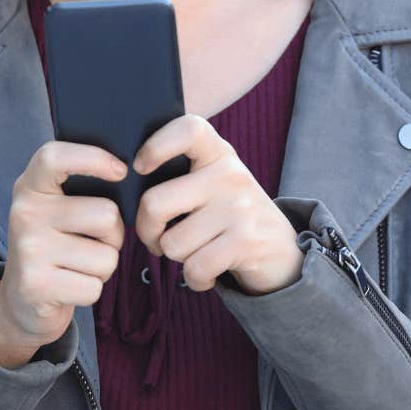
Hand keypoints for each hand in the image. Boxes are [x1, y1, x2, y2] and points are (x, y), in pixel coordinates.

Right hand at [0, 141, 126, 368]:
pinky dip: (91, 291)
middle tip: (90, 244)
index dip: (93, 157)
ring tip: (77, 266)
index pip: (54, 157)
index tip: (121, 170)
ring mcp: (28, 249)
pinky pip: (94, 287)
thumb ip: (83, 190)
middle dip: (114, 237)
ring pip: (106, 257)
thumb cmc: (56, 246)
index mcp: (31, 187)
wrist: (22, 302)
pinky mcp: (35, 285)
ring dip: (103, 267)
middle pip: (106, 215)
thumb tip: (128, 175)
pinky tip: (69, 288)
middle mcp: (25, 213)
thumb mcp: (58, 210)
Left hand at [131, 115, 302, 294]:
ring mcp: (240, 207)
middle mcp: (230, 174)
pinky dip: (197, 279)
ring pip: (172, 244)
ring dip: (178, 259)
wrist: (284, 251)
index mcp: (219, 154)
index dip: (156, 145)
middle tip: (158, 238)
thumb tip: (126, 185)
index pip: (189, 129)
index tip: (141, 167)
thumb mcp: (216, 184)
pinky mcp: (245, 241)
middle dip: (147, 232)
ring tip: (198, 252)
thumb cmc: (232, 217)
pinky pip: (194, 268)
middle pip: (155, 203)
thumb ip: (183, 176)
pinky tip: (209, 273)